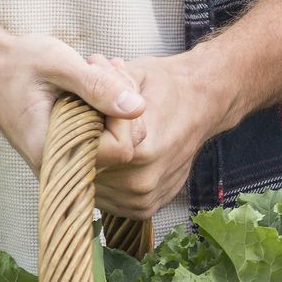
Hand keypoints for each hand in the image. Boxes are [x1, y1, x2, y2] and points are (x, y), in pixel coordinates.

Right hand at [0, 34, 147, 170]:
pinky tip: (95, 83)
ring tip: (97, 69)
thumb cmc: (17, 64)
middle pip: (124, 148)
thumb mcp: (59, 65)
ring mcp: (64, 162)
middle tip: (103, 65)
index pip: (121, 148)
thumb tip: (137, 107)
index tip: (108, 75)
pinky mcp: (69, 153)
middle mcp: (60, 166)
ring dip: (116, 104)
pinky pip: (103, 140)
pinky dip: (106, 111)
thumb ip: (97, 86)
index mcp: (54, 151)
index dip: (124, 114)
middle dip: (122, 106)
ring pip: (117, 143)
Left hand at [94, 51, 236, 218]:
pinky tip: (115, 160)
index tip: (87, 114)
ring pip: (92, 188)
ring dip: (92, 167)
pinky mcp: (144, 208)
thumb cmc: (165, 86)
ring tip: (106, 141)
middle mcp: (142, 182)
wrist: (201, 104)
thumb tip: (80, 74)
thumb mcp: (132, 74)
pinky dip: (105, 181)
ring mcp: (143, 199)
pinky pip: (108, 200)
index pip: (85, 152)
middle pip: (85, 172)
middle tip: (93, 125)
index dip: (79, 131)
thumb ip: (104, 81)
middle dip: (82, 149)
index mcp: (141, 150)